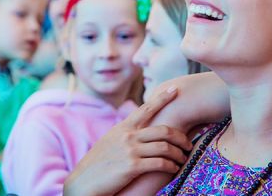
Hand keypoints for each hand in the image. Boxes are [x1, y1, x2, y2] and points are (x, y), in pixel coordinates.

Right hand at [64, 87, 191, 195]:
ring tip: (183, 159)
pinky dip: (171, 166)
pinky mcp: (132, 166)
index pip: (146, 108)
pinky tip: (174, 169)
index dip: (162, 98)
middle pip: (163, 130)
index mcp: (123, 128)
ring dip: (178, 154)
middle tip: (188, 143)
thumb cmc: (98, 165)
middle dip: (180, 136)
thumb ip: (124, 135)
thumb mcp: (109, 143)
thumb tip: (137, 131)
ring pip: (164, 147)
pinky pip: (160, 163)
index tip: (175, 90)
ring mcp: (130, 150)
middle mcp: (128, 136)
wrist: (83, 182)